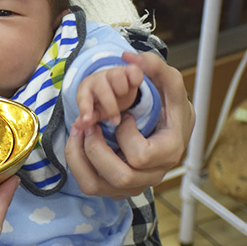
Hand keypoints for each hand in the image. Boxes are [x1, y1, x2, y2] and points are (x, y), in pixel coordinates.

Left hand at [66, 51, 193, 197]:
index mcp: (170, 152)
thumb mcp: (167, 81)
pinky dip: (76, 163)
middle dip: (97, 148)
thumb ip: (154, 65)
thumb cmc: (167, 105)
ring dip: (81, 157)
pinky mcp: (117, 189)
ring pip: (97, 186)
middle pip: (120, 176)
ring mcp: (134, 186)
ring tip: (81, 133)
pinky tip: (78, 143)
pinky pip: (88, 185)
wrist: (166, 128)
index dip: (126, 134)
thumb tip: (128, 56)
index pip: (141, 156)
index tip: (125, 117)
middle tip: (92, 126)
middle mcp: (153, 175)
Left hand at [74, 63, 143, 130]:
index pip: (83, 99)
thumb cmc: (101, 101)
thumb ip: (88, 119)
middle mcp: (98, 78)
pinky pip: (134, 72)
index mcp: (86, 89)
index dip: (85, 109)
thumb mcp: (94, 111)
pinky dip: (135, 79)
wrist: (115, 87)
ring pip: (119, 79)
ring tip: (121, 96)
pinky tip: (133, 85)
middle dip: (111, 108)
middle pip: (104, 92)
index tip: (87, 120)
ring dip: (122, 91)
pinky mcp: (128, 70)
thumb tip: (78, 126)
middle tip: (115, 121)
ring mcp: (113, 72)